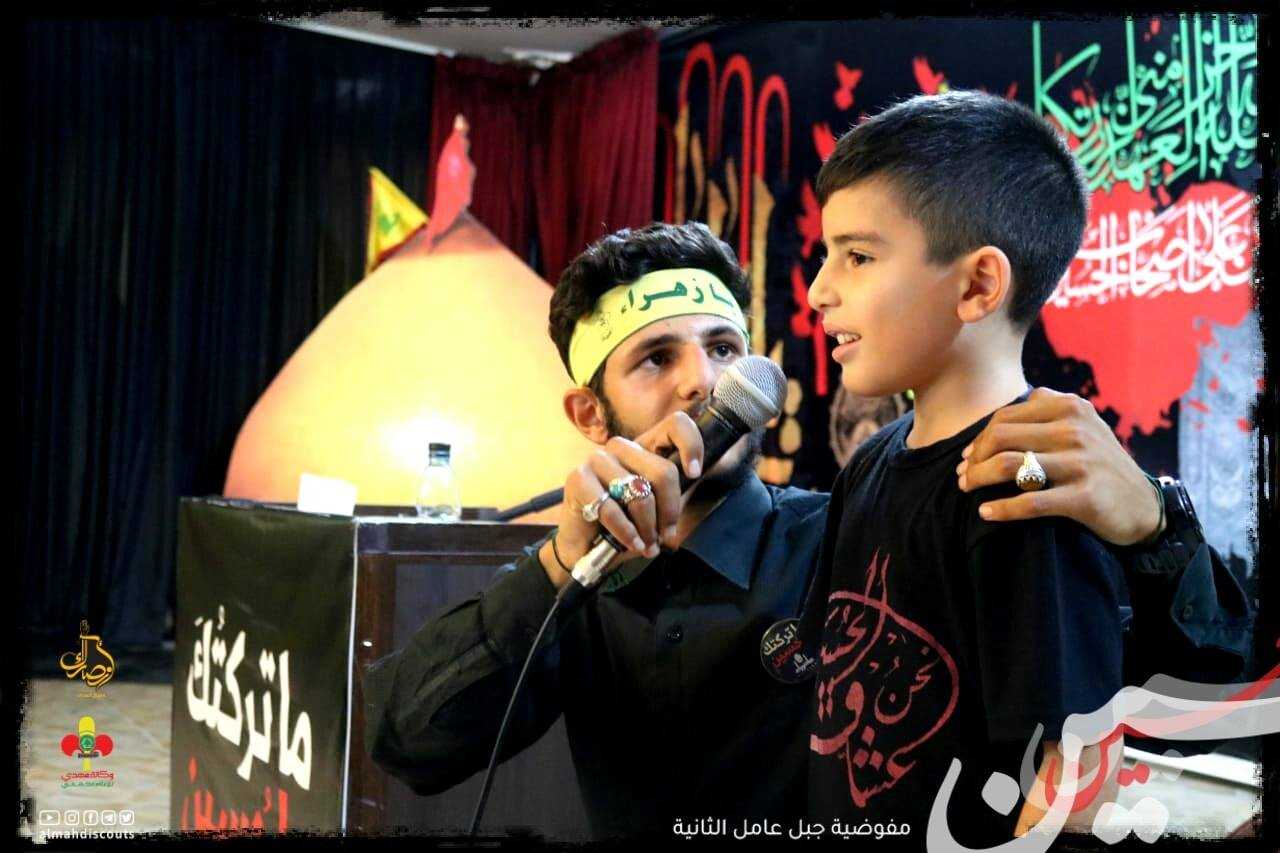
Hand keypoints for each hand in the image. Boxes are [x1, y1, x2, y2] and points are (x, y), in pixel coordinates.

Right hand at [540, 411, 703, 587]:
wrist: (584, 547)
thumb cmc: (625, 527)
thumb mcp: (657, 511)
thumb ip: (674, 495)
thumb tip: (695, 480)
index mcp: (643, 448)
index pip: (675, 425)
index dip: (691, 444)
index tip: (695, 473)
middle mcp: (620, 448)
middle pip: (663, 472)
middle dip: (669, 512)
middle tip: (666, 537)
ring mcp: (597, 460)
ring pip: (640, 493)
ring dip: (648, 527)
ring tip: (647, 546)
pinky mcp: (578, 479)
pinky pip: (612, 508)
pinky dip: (627, 532)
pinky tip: (632, 544)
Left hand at [956, 388, 1162, 545]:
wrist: (1144, 506)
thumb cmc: (1100, 465)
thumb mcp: (1083, 425)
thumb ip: (1047, 409)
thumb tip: (995, 421)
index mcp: (1069, 408)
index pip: (1004, 418)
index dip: (978, 440)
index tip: (966, 459)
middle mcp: (1075, 430)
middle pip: (1000, 439)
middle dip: (973, 459)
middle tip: (963, 478)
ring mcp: (1081, 463)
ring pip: (1009, 466)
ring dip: (979, 479)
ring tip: (968, 491)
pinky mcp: (1085, 496)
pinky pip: (1029, 503)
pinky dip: (1000, 509)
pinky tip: (986, 514)